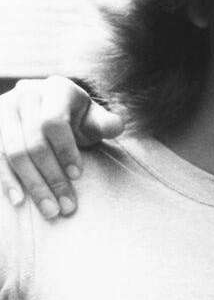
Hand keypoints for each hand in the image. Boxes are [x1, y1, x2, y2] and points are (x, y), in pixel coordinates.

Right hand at [0, 76, 123, 217]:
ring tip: (49, 210)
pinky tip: (19, 201)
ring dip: (31, 185)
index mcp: (56, 89)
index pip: (54, 122)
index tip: (78, 176)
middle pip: (33, 142)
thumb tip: (115, 126)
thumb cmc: (77, 119)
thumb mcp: (94, 119)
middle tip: (67, 206)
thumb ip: (105, 124)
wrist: (49, 109)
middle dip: (51, 177)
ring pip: (12, 152)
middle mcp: (25, 94)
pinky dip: (6, 180)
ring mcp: (3, 109)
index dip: (65, 150)